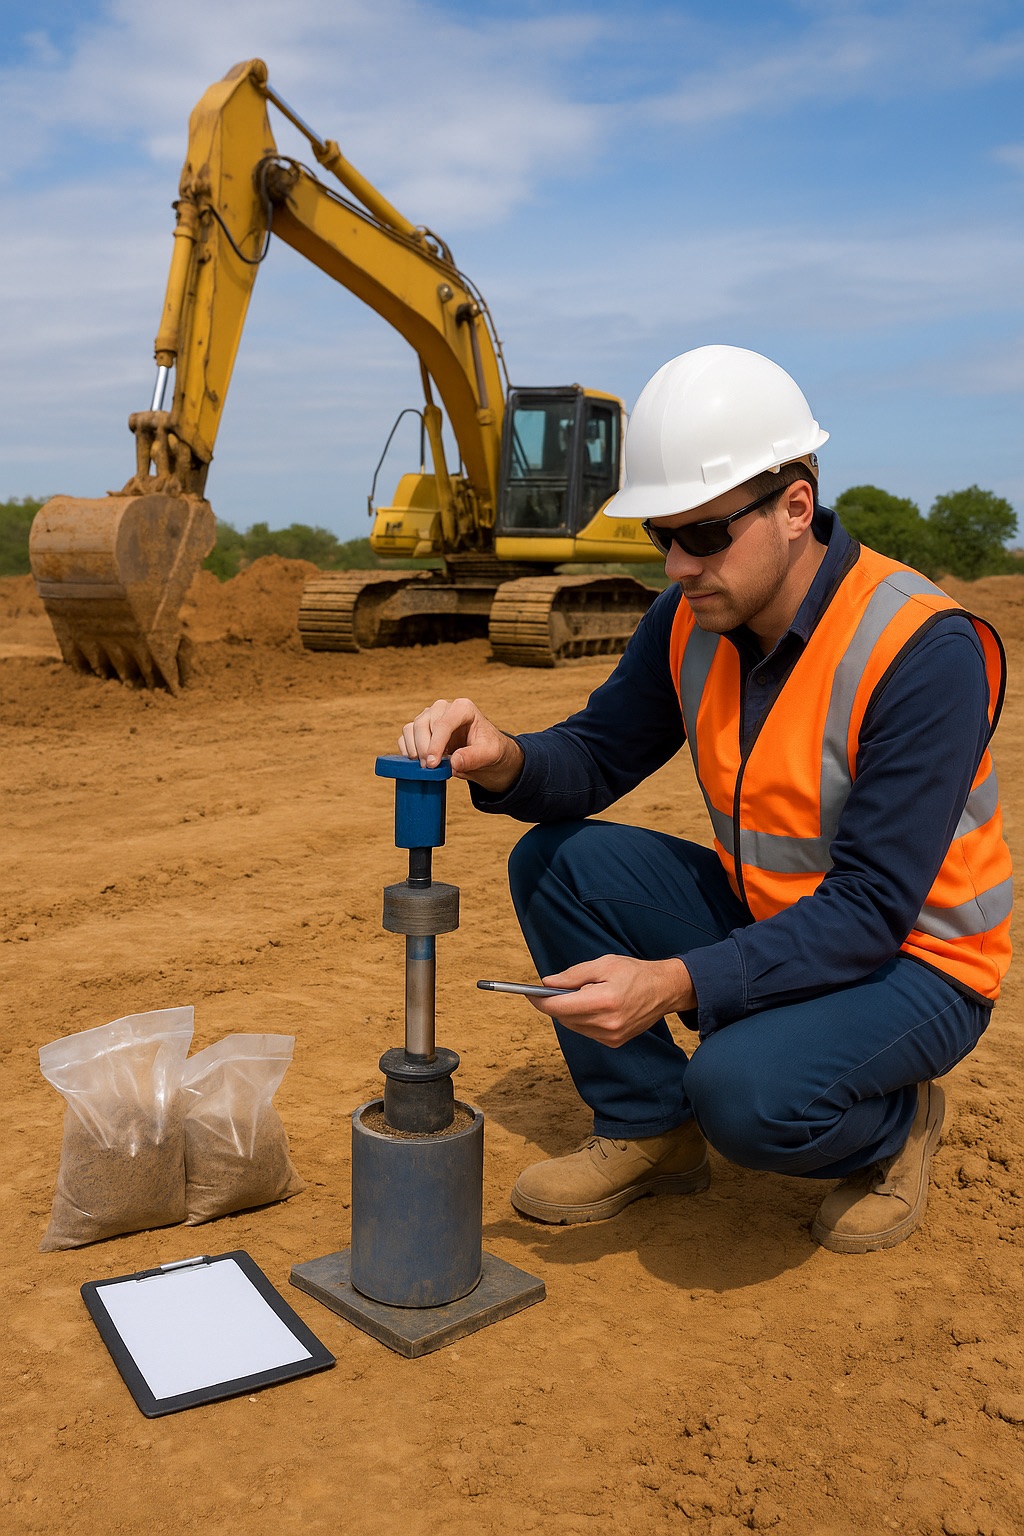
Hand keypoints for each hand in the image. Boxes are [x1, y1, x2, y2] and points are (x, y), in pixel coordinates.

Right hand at [399, 697, 524, 792]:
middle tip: (430, 768)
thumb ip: (473, 757)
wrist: (485, 755)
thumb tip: (452, 763)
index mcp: (463, 708)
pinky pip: (406, 736)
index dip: (435, 744)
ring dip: (413, 749)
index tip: (433, 764)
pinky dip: (407, 749)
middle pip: (423, 723)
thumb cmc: (489, 749)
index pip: (443, 723)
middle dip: (424, 748)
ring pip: (411, 728)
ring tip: (424, 767)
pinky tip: (416, 763)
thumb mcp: (489, 754)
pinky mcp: (421, 729)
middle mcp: (443, 708)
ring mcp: (430, 717)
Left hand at [528, 954, 695, 1047]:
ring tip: (580, 995)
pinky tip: (592, 1006)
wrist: (664, 990)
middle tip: (554, 989)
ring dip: (569, 1012)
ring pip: (573, 1026)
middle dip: (555, 1004)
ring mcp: (612, 1036)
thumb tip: (547, 984)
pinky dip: (582, 1019)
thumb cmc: (634, 972)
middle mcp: (607, 1023)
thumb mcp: (603, 964)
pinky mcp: (614, 1042)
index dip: (540, 1001)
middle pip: (564, 1018)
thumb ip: (573, 975)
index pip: (560, 1007)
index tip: (529, 993)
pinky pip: (586, 1031)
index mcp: (604, 1001)